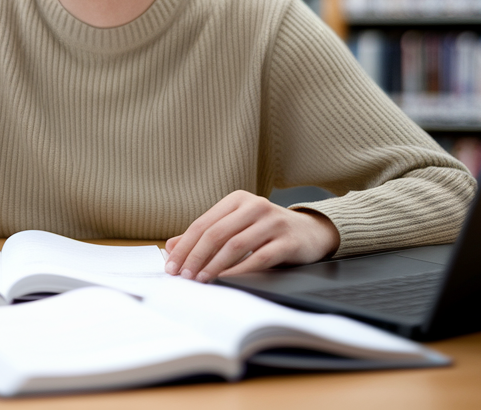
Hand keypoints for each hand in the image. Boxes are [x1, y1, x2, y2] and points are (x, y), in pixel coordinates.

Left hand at [164, 190, 340, 281]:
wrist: (310, 232)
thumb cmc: (267, 230)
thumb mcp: (235, 226)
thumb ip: (205, 235)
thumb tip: (171, 246)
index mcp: (237, 200)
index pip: (203, 224)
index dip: (184, 246)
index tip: (172, 266)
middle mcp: (255, 206)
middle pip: (216, 233)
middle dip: (195, 257)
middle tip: (184, 276)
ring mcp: (273, 222)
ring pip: (235, 245)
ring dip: (214, 266)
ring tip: (201, 280)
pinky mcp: (288, 240)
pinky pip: (259, 257)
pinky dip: (240, 270)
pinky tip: (227, 280)